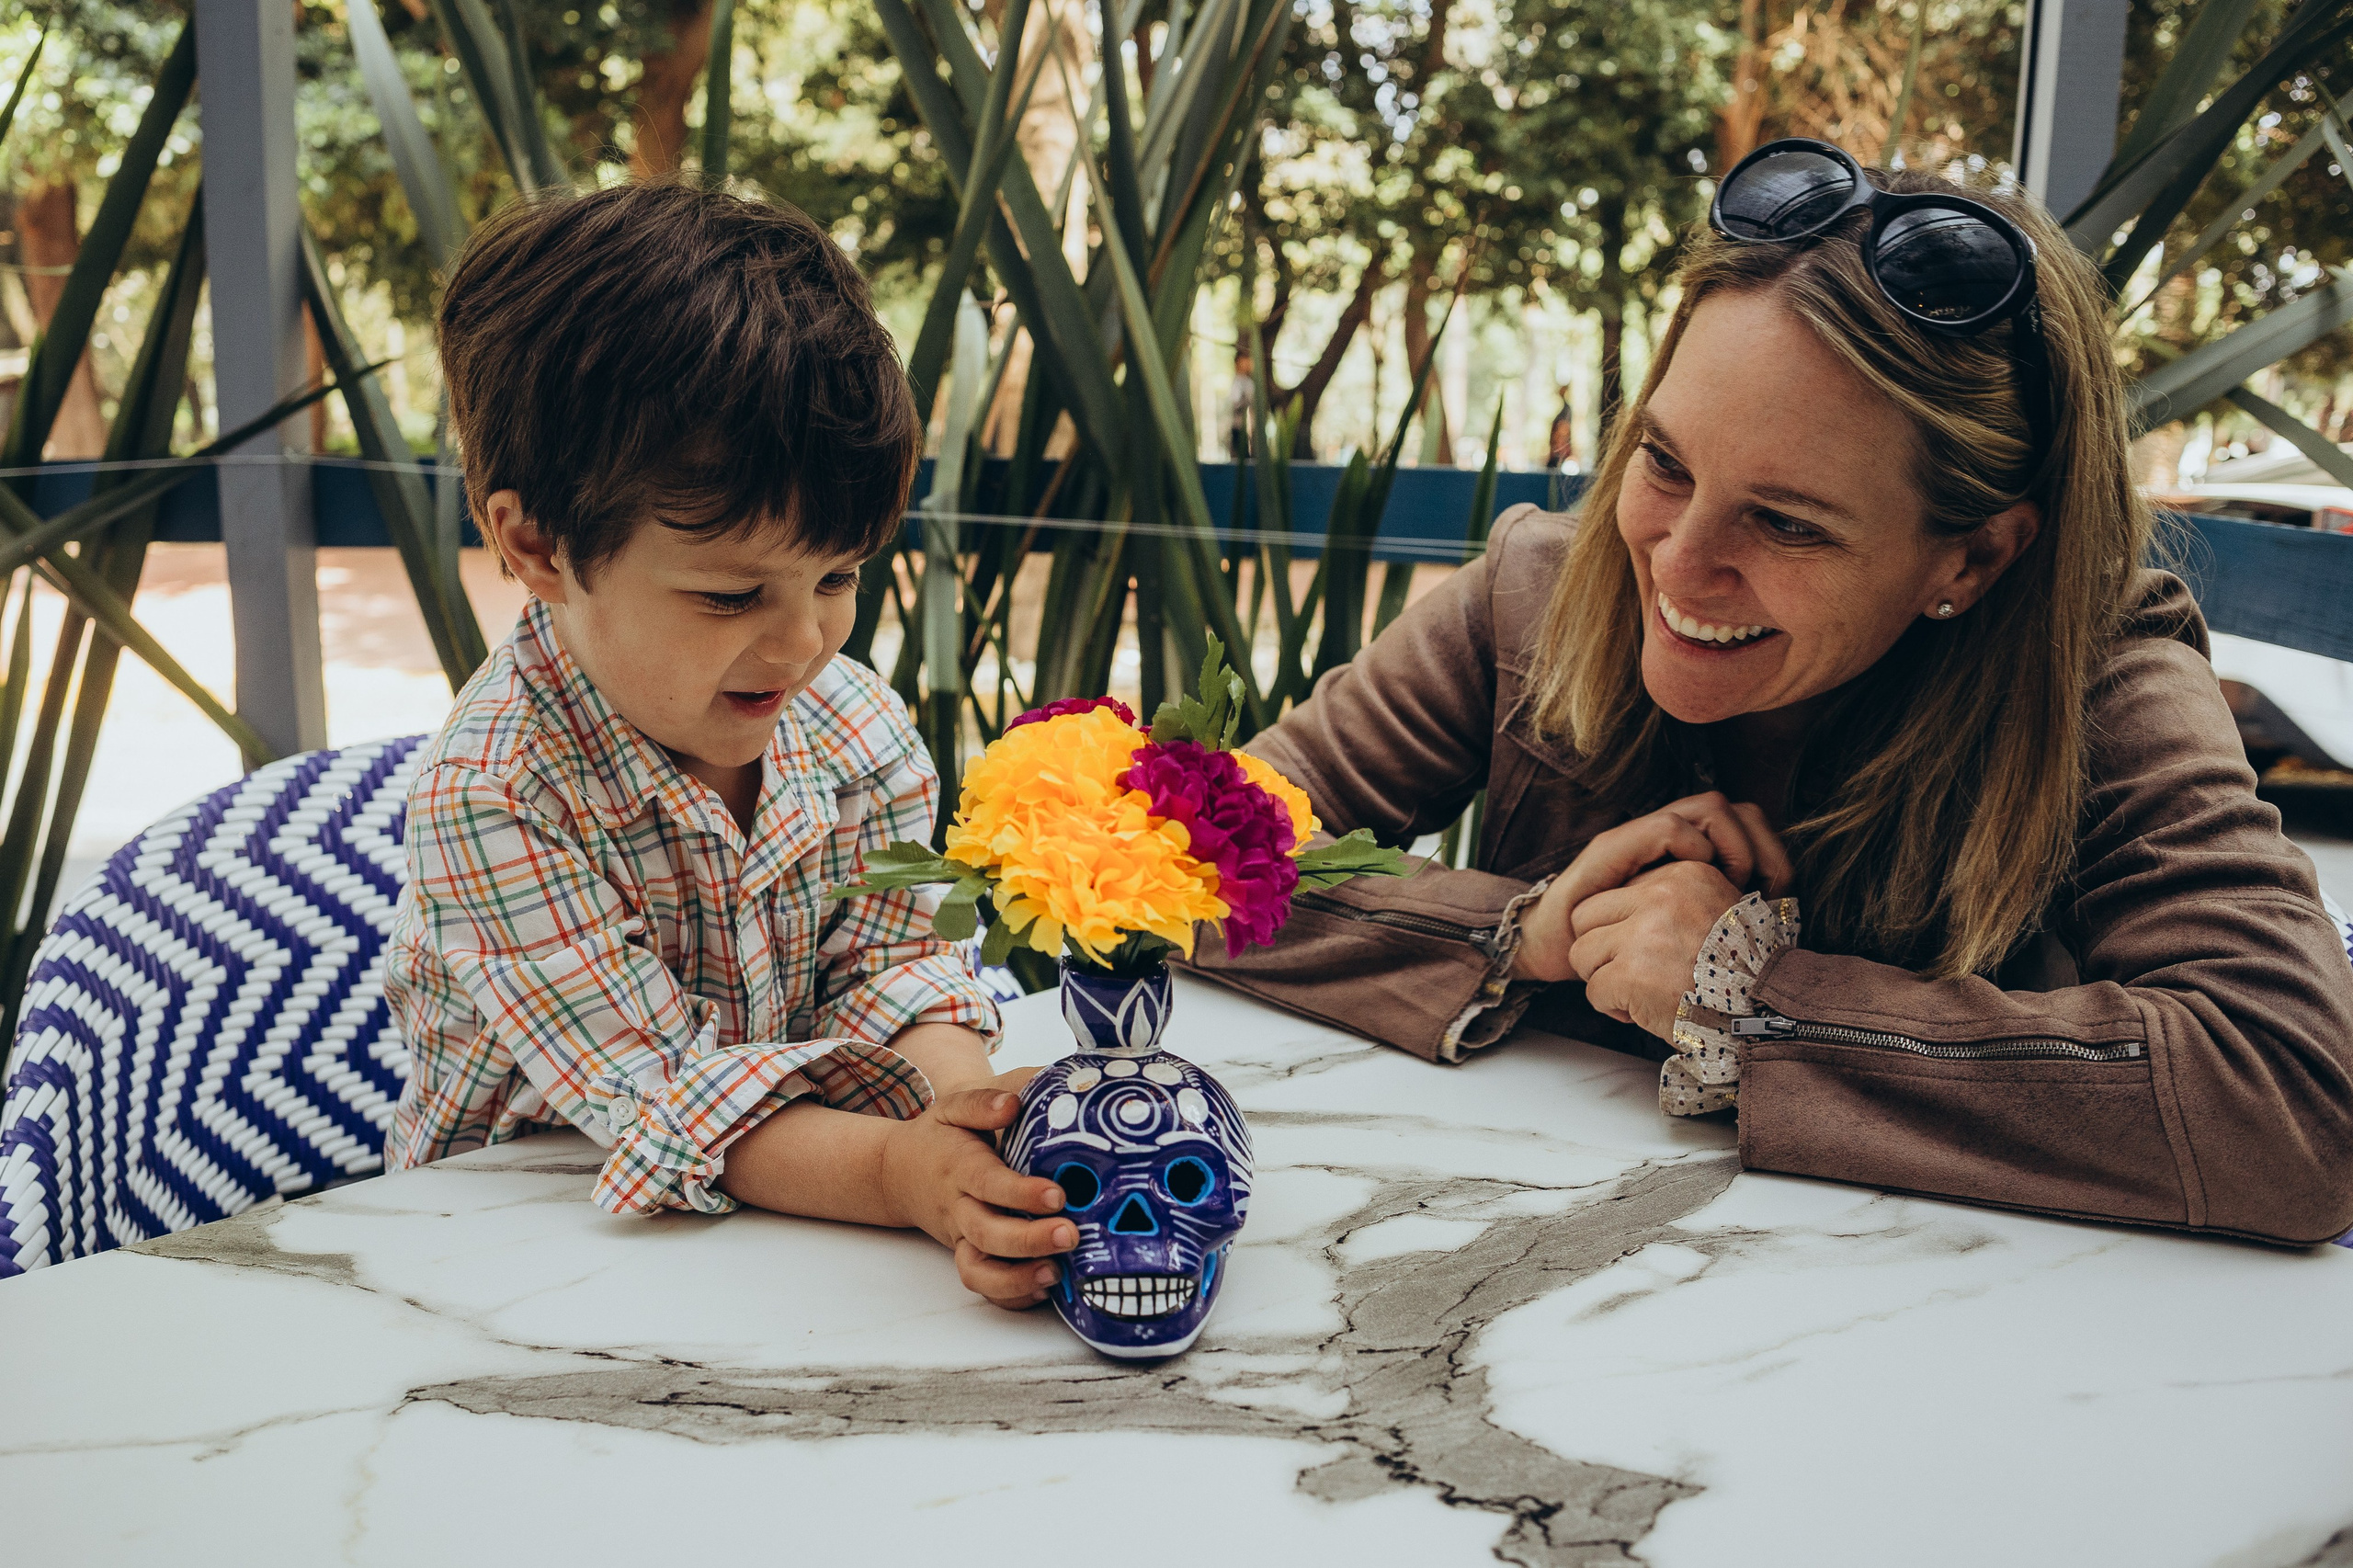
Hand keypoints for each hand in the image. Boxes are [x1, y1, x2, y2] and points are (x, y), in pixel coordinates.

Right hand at [878, 1067, 1077, 1309]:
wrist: (899, 1172)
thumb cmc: (940, 1137)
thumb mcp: (953, 1108)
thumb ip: (981, 1102)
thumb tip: (1012, 1104)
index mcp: (960, 1169)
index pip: (989, 1183)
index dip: (1022, 1193)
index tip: (1057, 1195)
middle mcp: (960, 1209)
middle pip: (988, 1234)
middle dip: (1029, 1240)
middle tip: (1070, 1235)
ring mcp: (962, 1238)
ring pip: (979, 1271)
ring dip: (1017, 1279)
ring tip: (1056, 1274)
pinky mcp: (968, 1255)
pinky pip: (983, 1286)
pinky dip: (1010, 1295)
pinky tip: (1044, 1290)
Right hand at [1516, 791, 1788, 982]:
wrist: (1551, 947)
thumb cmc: (1615, 950)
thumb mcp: (1677, 936)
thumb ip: (1713, 921)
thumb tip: (1770, 929)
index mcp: (1685, 854)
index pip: (1748, 825)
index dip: (1772, 855)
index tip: (1778, 899)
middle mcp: (1664, 836)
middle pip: (1734, 809)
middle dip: (1762, 846)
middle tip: (1764, 891)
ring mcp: (1638, 837)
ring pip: (1709, 807)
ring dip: (1733, 844)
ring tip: (1733, 884)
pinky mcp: (1613, 847)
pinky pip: (1668, 828)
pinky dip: (1693, 850)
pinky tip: (1697, 881)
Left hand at [1567, 859, 1744, 1037]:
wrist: (1764, 1013)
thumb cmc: (1739, 971)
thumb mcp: (1715, 910)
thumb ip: (1672, 900)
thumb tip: (1620, 905)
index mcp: (1683, 875)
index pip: (1617, 891)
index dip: (1622, 926)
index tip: (1647, 949)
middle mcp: (1661, 897)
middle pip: (1585, 915)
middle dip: (1599, 949)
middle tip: (1629, 972)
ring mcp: (1644, 935)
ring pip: (1581, 952)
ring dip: (1603, 978)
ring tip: (1639, 992)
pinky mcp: (1631, 974)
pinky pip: (1594, 990)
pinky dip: (1612, 1007)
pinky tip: (1644, 1011)